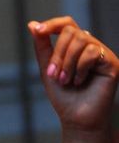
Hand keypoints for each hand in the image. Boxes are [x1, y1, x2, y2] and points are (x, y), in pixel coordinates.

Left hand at [28, 17, 118, 133]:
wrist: (76, 119)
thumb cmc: (64, 97)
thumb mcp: (48, 69)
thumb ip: (42, 47)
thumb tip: (32, 24)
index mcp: (76, 47)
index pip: (67, 24)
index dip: (52, 24)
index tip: (37, 31)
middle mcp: (91, 47)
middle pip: (71, 31)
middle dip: (57, 53)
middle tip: (53, 75)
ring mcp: (102, 54)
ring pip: (81, 39)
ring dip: (67, 61)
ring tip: (65, 81)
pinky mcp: (112, 63)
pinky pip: (92, 52)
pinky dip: (80, 67)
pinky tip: (79, 81)